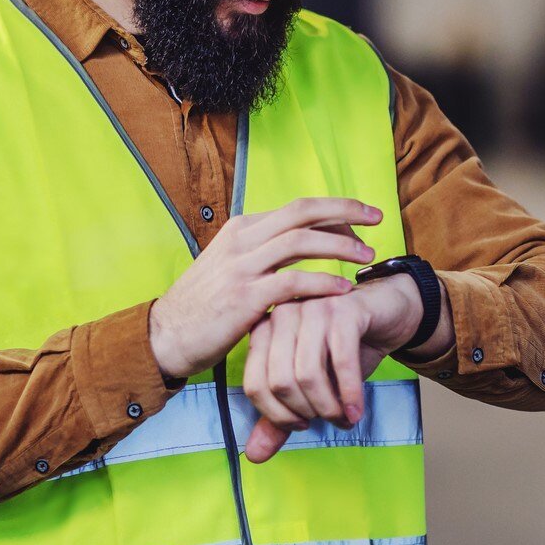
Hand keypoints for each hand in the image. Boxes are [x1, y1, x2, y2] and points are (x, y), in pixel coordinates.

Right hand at [149, 197, 382, 379]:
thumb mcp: (231, 267)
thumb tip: (300, 248)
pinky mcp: (245, 297)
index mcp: (242, 228)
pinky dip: (324, 283)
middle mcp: (242, 240)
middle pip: (304, 212)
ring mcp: (242, 267)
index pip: (298, 208)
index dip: (335, 210)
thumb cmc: (203, 306)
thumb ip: (263, 254)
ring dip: (342, 245)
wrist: (166, 336)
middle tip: (378, 218)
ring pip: (302, 241)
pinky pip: (294, 282)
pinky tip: (344, 290)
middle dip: (347, 210)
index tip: (362, 219)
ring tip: (368, 257)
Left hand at [242, 274, 452, 462]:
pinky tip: (356, 410)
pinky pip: (341, 361)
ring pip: (308, 374)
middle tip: (327, 420)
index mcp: (264, 331)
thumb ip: (280, 418)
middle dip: (307, 412)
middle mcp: (282, 316)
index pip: (254, 385)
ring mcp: (312, 309)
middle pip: (280, 382)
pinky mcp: (343, 310)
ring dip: (328, 406)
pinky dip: (349, 394)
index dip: (277, 415)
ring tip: (343, 417)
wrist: (385, 315)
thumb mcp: (310, 387)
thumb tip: (254, 456)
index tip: (301, 424)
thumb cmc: (342, 350)